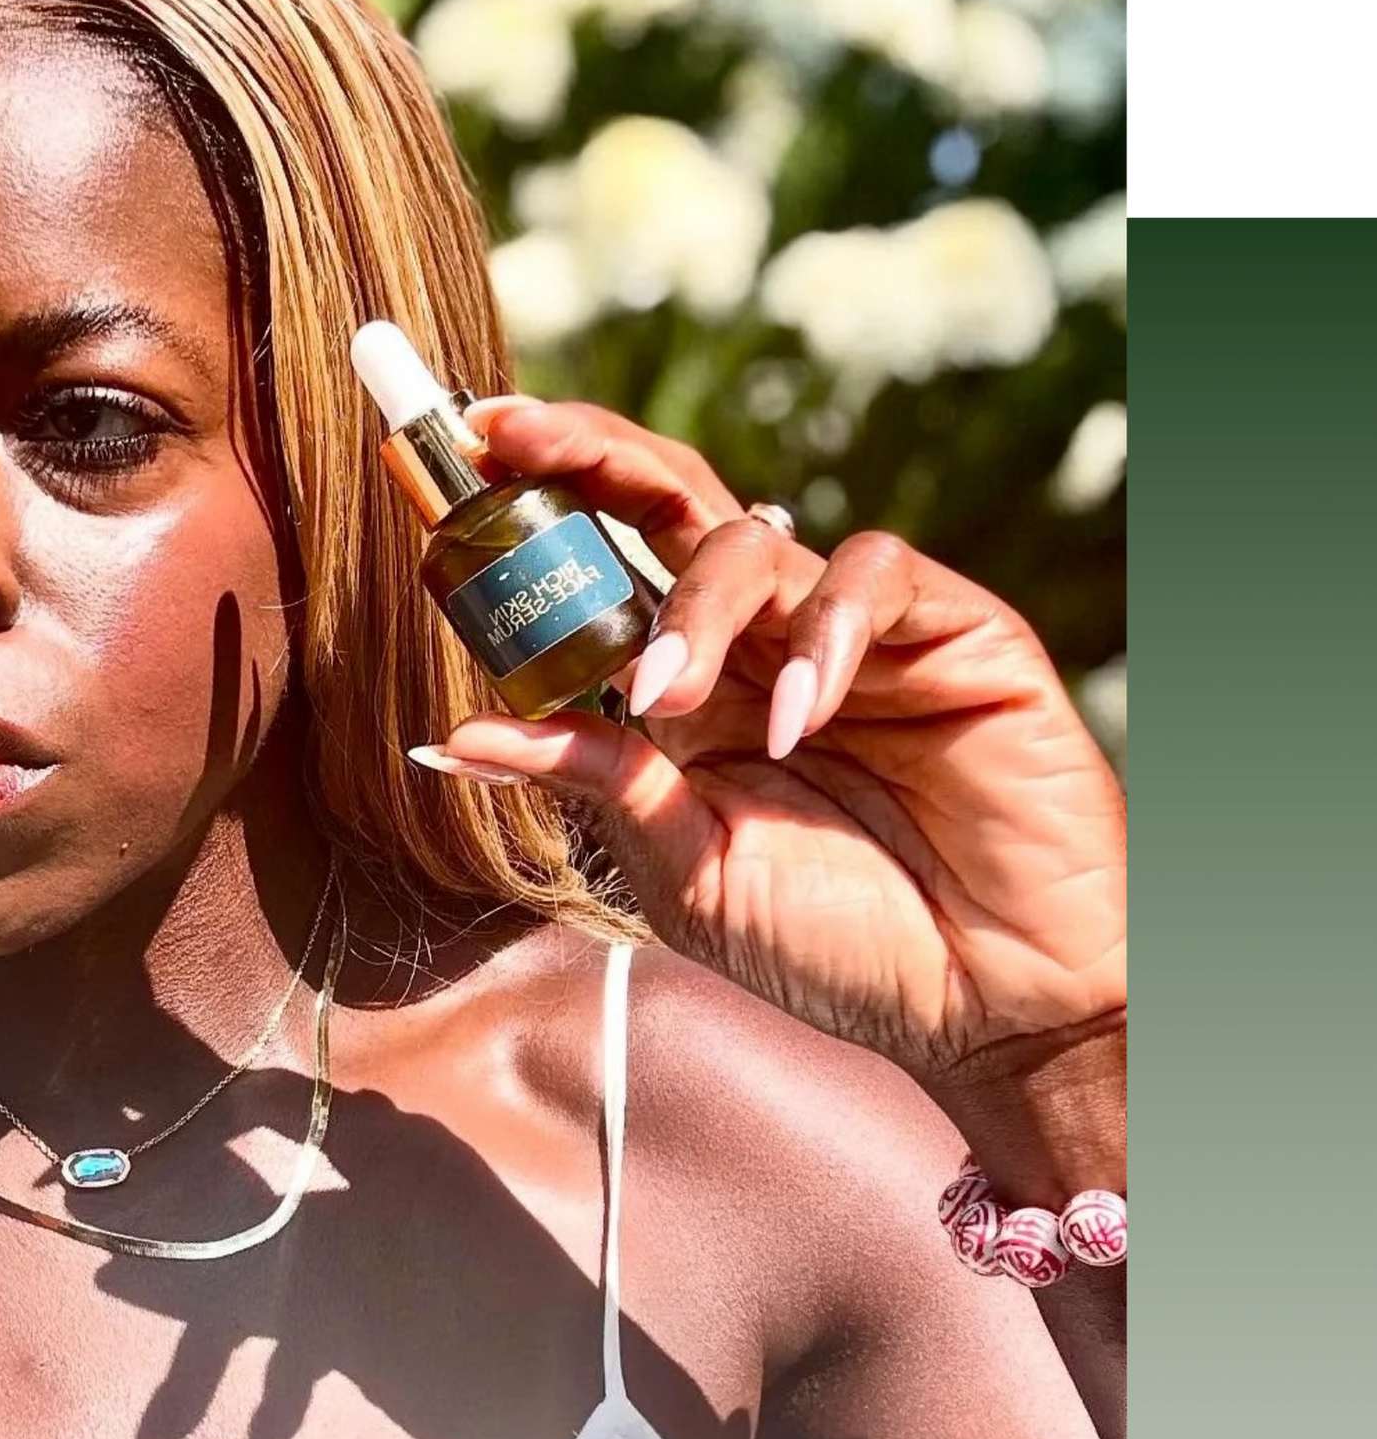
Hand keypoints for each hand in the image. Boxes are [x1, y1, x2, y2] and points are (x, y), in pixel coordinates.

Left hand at [434, 400, 1125, 1084]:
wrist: (986, 1002)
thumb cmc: (840, 948)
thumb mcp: (683, 871)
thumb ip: (594, 784)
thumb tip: (453, 737)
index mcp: (691, 699)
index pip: (603, 574)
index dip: (532, 517)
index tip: (452, 468)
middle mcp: (763, 646)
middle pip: (666, 505)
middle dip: (581, 456)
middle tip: (505, 435)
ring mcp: (854, 633)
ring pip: (750, 540)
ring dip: (690, 605)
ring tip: (666, 698)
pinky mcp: (951, 631)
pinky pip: (869, 580)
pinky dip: (820, 639)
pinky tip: (799, 723)